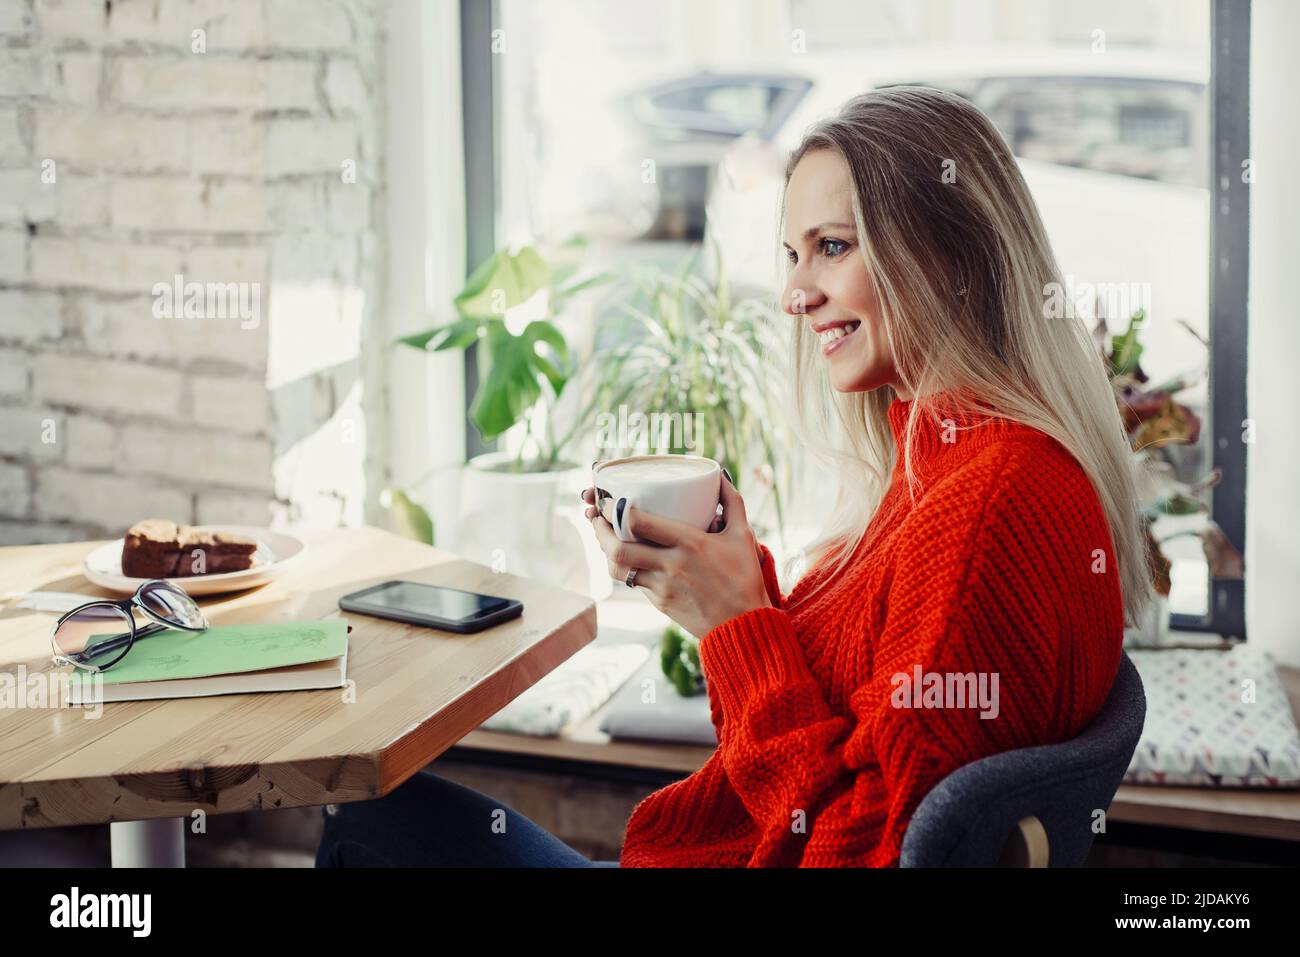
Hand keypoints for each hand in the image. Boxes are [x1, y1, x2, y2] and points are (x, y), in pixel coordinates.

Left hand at [581, 475, 771, 638]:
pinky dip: (626, 567)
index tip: (609, 500)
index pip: (640, 523)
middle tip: (595, 516)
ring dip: (605, 551)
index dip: (616, 510)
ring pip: (619, 569)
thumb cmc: (745, 578)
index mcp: (689, 543)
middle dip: (599, 531)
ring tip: (603, 536)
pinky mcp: (659, 602)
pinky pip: (634, 582)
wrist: (744, 625)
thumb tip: (720, 477)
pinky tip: (626, 556)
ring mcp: (662, 587)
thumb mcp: (743, 536)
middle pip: (618, 549)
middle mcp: (671, 565)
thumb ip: (731, 503)